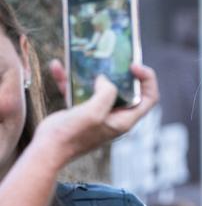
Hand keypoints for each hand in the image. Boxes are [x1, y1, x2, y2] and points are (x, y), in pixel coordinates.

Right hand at [33, 62, 158, 167]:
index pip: (148, 99)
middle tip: (110, 56)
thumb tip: (105, 79)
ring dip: (92, 71)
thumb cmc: (73, 134)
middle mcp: (114, 117)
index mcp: (124, 120)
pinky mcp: (81, 110)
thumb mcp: (94, 113)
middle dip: (120, 71)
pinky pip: (79, 90)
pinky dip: (69, 79)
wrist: (49, 149)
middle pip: (126, 89)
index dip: (147, 80)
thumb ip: (106, 94)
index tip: (134, 65)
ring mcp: (98, 113)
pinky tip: (57, 66)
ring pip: (101, 87)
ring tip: (84, 56)